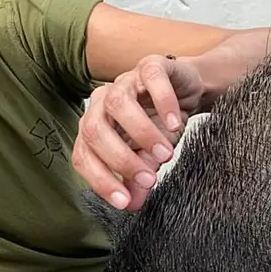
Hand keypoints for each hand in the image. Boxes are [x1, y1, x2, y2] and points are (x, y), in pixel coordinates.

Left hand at [72, 54, 204, 211]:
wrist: (187, 92)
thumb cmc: (160, 126)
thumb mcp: (148, 158)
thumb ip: (136, 180)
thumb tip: (131, 206)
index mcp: (93, 128)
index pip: (83, 157)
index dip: (100, 181)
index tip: (124, 202)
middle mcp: (101, 104)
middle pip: (94, 130)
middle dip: (120, 160)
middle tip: (148, 179)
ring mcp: (123, 81)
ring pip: (118, 104)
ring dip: (141, 133)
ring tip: (165, 155)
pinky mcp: (150, 65)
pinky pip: (151, 79)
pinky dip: (162, 102)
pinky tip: (175, 123)